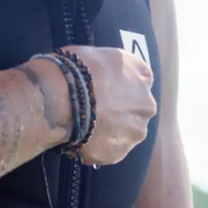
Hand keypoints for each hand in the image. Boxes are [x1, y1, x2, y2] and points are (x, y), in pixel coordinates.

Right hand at [62, 46, 156, 166]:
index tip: (103, 91)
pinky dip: (96, 148)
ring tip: (84, 128)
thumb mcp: (98, 54)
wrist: (61, 99)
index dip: (119, 88)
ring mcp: (134, 132)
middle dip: (118, 113)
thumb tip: (101, 75)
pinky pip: (108, 151)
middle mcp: (146, 105)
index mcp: (142, 75)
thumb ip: (109, 68)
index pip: (138, 82)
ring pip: (124, 134)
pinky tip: (79, 139)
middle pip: (134, 111)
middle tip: (93, 112)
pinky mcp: (118, 153)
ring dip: (109, 133)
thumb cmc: (75, 69)